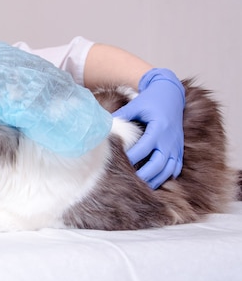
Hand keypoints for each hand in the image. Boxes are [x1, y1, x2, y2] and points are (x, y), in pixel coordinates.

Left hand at [112, 68, 184, 188]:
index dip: (132, 157)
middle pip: (158, 163)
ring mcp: (176, 146)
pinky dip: (167, 176)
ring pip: (168, 169)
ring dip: (156, 179)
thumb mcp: (136, 105)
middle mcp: (169, 139)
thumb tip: (102, 125)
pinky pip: (176, 168)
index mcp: (158, 128)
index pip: (145, 148)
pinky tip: (155, 181)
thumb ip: (121, 116)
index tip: (119, 164)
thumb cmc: (151, 100)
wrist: (172, 94)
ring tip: (142, 186)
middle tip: (130, 181)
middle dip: (145, 174)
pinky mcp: (179, 149)